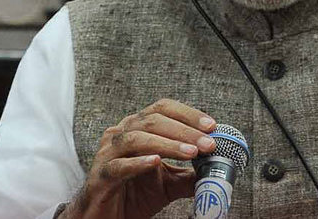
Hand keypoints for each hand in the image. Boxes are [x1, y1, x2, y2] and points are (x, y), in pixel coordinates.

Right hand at [60, 99, 216, 218]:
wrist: (106, 217)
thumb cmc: (132, 194)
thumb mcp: (168, 183)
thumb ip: (189, 174)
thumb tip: (216, 169)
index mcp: (137, 128)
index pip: (163, 109)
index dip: (188, 114)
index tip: (211, 126)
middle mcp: (121, 134)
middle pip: (152, 120)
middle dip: (184, 131)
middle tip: (207, 142)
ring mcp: (108, 154)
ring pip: (137, 139)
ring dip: (167, 144)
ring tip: (190, 153)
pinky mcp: (100, 176)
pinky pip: (118, 165)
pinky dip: (138, 162)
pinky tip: (156, 162)